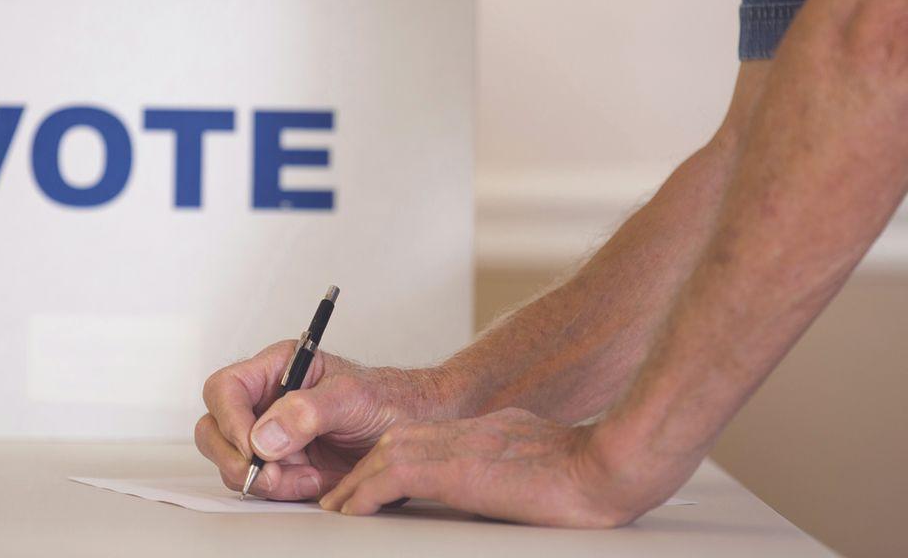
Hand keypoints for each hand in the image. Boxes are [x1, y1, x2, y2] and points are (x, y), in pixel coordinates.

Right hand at [195, 341, 454, 500]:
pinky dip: (283, 490)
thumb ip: (307, 412)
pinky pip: (261, 484)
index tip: (250, 446)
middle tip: (266, 475)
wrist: (417, 429)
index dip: (228, 418)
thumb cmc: (390, 398)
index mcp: (276, 368)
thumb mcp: (353, 397)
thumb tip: (262, 437)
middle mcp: (266, 400)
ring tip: (310, 474)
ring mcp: (271, 435)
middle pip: (214, 428)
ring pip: (233, 462)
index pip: (225, 388)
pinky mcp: (283, 465)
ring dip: (266, 478)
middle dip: (234, 457)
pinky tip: (315, 480)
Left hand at [319, 407, 678, 527]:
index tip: (372, 484)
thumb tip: (490, 490)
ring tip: (340, 507)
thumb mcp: (534, 463)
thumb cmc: (585, 474)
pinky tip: (355, 511)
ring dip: (358, 483)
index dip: (391, 463)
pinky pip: (391, 477)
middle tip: (342, 498)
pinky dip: (366, 494)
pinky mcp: (451, 468)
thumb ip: (504, 469)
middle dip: (365, 472)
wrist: (602, 467)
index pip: (421, 442)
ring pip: (385, 456)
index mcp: (483, 431)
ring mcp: (455, 444)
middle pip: (395, 445)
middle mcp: (463, 431)